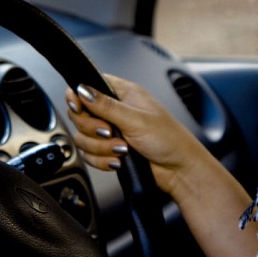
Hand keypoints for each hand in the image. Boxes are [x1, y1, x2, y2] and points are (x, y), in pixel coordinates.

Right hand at [66, 74, 204, 194]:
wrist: (179, 171)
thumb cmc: (170, 140)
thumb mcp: (136, 120)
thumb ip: (106, 106)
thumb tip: (82, 89)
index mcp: (124, 93)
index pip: (89, 85)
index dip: (78, 96)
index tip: (79, 108)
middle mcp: (115, 111)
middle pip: (80, 114)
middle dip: (91, 128)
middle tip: (109, 132)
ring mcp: (111, 132)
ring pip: (83, 137)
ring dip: (100, 148)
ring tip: (122, 149)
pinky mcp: (109, 151)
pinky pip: (91, 155)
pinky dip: (103, 161)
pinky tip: (119, 161)